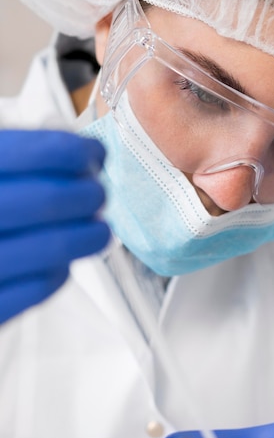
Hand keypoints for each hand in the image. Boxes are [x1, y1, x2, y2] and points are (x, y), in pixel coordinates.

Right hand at [0, 129, 109, 323]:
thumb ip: (11, 155)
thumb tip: (80, 155)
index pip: (38, 151)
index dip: (75, 151)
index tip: (94, 154)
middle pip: (49, 199)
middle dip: (88, 195)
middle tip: (97, 195)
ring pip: (53, 246)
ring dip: (87, 236)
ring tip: (97, 231)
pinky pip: (38, 286)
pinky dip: (60, 271)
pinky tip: (60, 262)